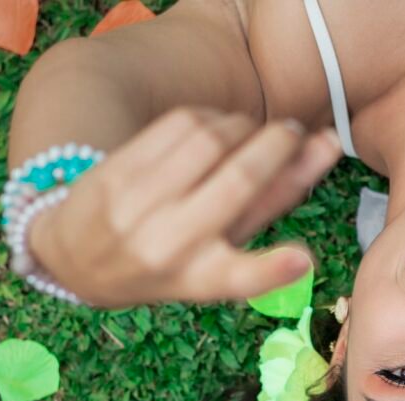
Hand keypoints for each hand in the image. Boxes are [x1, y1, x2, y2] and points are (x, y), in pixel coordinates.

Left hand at [27, 106, 342, 306]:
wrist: (78, 257)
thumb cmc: (173, 254)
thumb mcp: (223, 248)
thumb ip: (273, 203)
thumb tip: (326, 145)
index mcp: (201, 279)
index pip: (238, 279)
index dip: (273, 270)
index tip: (303, 260)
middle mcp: (168, 246)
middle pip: (239, 181)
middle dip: (278, 145)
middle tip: (294, 131)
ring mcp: (136, 206)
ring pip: (210, 140)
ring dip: (243, 126)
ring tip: (252, 131)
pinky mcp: (116, 170)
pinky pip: (180, 124)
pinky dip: (211, 118)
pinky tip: (216, 127)